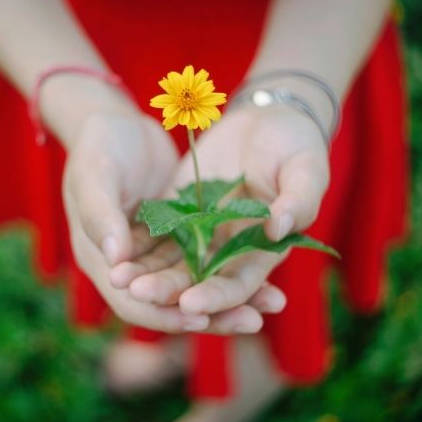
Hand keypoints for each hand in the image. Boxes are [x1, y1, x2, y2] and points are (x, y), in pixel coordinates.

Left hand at [110, 104, 329, 326]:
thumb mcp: (307, 167)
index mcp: (263, 251)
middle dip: (167, 290)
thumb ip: (299, 198)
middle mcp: (228, 250)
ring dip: (145, 272)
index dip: (216, 297)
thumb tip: (279, 228)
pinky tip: (113, 249)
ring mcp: (201, 232)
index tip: (190, 303)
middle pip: (195, 280)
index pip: (238, 285)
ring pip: (169, 261)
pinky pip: (155, 231)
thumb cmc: (297, 144)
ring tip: (117, 276)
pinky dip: (136, 242)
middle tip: (137, 292)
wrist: (268, 118)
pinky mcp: (179, 210)